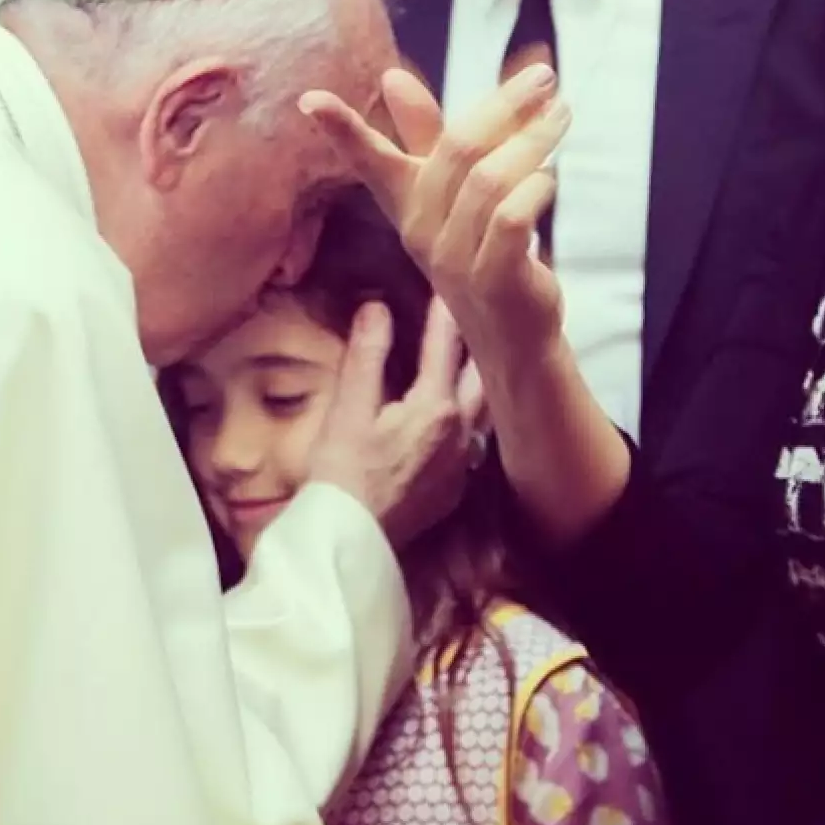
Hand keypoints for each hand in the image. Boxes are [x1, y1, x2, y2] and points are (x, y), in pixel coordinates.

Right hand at [298, 62, 569, 366]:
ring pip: (491, 180)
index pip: (370, 162)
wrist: (513, 334)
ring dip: (533, 141)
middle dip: (504, 105)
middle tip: (544, 77)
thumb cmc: (480, 251)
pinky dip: (537, 188)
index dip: (342, 131)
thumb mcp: (452, 190)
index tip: (310, 100)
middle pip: (458, 149)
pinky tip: (550, 178)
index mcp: (408, 204)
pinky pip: (513, 218)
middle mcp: (422, 231)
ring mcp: (455, 259)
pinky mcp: (493, 279)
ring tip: (562, 115)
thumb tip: (390, 77)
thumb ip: (425, 134)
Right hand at [307, 296, 483, 548]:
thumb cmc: (343, 474)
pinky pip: (473, 441)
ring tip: (473, 359)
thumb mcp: (349, 408)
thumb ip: (367, 354)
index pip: (445, 345)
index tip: (448, 283)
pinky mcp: (454, 489)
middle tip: (472, 316)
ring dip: (478, 381)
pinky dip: (469, 417)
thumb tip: (376, 308)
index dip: (444, 310)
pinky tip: (457, 414)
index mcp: (436, 407)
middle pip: (480, 375)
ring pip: (482, 410)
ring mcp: (461, 464)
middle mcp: (461, 433)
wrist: (349, 541)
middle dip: (477, 344)